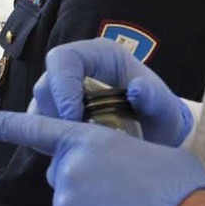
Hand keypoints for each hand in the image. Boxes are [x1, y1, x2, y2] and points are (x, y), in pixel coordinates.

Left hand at [0, 110, 204, 205]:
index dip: (1, 123)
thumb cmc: (186, 193)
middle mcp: (67, 173)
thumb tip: (110, 176)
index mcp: (90, 142)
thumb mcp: (155, 155)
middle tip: (124, 202)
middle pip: (63, 180)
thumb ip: (116, 158)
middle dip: (84, 188)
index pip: (36, 130)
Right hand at [31, 39, 192, 146]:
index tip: (73, 117)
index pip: (64, 59)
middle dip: (54, 114)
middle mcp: (77, 68)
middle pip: (45, 84)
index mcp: (100, 55)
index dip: (62, 86)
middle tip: (72, 138)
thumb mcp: (165, 108)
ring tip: (75, 147)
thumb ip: (155, 98)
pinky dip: (49, 138)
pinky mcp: (56, 112)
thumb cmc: (160, 116)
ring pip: (39, 105)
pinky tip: (70, 150)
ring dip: (50, 128)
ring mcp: (63, 90)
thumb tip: (137, 89)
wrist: (156, 134)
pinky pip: (39, 123)